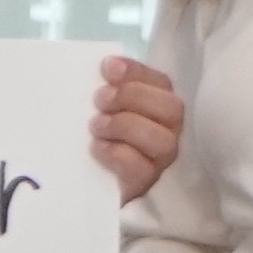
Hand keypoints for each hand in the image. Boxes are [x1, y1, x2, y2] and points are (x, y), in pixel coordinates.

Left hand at [91, 56, 185, 199]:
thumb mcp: (96, 108)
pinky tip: (97, 147)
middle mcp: (165, 132)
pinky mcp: (143, 185)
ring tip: (96, 125)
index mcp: (156, 106)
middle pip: (171, 109)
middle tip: (99, 99)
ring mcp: (158, 161)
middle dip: (133, 97)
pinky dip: (118, 154)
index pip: (161, 82)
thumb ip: (104, 89)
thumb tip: (100, 68)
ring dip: (125, 126)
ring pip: (162, 141)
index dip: (136, 71)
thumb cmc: (92, 137)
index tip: (107, 67)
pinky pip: (142, 169)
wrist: (80, 184)